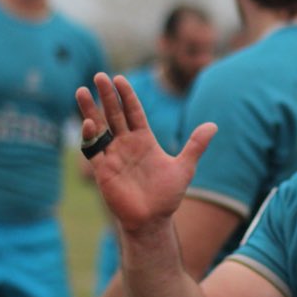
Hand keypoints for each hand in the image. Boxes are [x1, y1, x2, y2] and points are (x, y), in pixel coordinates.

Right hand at [76, 73, 216, 237]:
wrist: (153, 220)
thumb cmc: (167, 195)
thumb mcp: (185, 167)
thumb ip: (196, 145)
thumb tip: (214, 126)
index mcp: (144, 140)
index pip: (134, 112)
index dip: (127, 96)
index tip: (119, 79)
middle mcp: (127, 144)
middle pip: (114, 114)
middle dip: (107, 96)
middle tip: (99, 76)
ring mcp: (113, 156)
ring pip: (100, 128)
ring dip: (90, 110)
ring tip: (82, 90)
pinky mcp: (103, 170)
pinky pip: (94, 150)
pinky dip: (91, 137)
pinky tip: (89, 123)